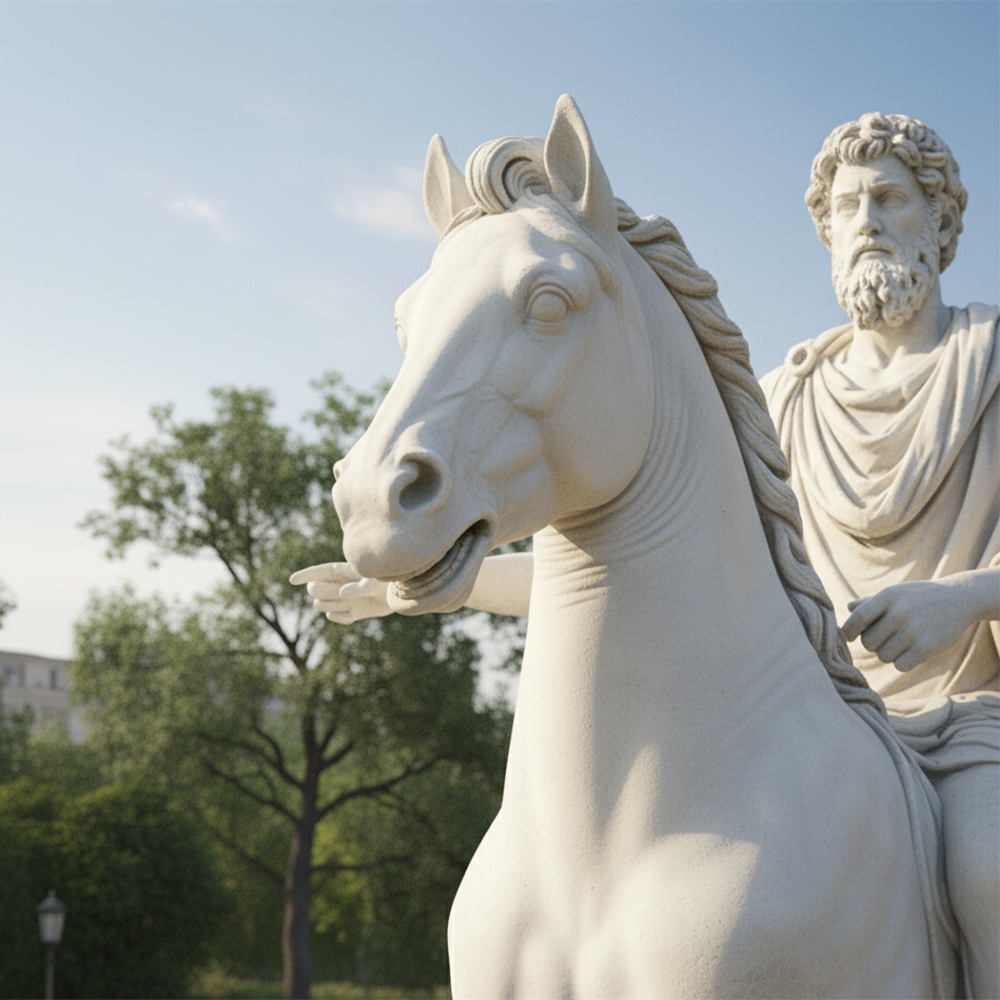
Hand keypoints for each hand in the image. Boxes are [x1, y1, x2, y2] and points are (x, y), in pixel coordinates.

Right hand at [289, 563, 393, 623]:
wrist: (401, 595)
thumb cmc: (389, 584)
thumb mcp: (376, 584)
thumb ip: (359, 587)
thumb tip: (343, 593)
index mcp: (345, 572)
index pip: (320, 572)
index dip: (305, 575)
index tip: (292, 580)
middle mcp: (341, 585)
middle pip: (316, 589)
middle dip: (323, 593)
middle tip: (341, 594)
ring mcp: (346, 599)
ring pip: (322, 604)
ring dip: (332, 606)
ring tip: (351, 604)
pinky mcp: (353, 612)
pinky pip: (336, 617)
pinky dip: (341, 617)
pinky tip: (352, 615)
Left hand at [841, 579, 978, 670]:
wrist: (958, 599)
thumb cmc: (919, 597)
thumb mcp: (895, 593)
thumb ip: (871, 602)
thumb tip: (848, 608)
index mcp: (887, 597)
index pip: (857, 618)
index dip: (849, 631)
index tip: (849, 637)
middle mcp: (899, 613)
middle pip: (868, 642)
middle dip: (873, 644)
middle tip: (885, 638)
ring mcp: (913, 631)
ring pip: (883, 656)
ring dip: (888, 654)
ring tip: (900, 643)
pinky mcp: (927, 647)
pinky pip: (900, 665)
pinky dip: (903, 662)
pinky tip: (911, 652)